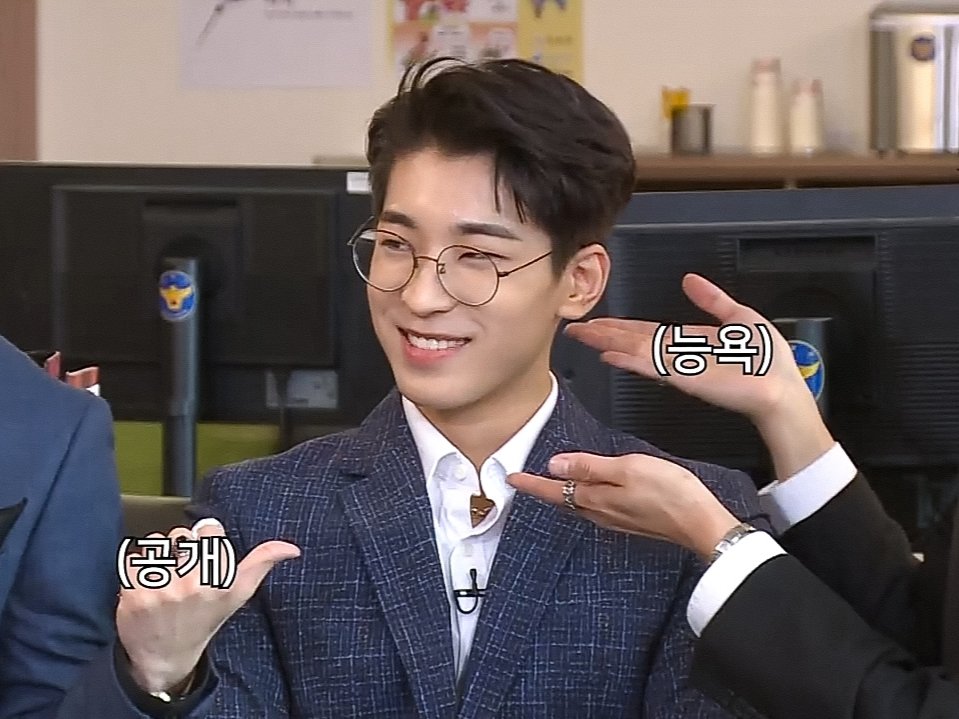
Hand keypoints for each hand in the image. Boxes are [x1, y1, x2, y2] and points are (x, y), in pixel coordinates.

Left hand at [117, 518, 299, 693]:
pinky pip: (132, 559)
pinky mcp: (133, 593)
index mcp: (219, 581)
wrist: (165, 655)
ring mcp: (161, 590)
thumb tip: (292, 549)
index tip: (204, 554)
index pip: (209, 529)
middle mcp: (192, 585)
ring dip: (156, 557)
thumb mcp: (238, 595)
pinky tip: (146, 587)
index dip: (205, 538)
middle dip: (179, 548)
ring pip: (155, 545)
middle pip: (180, 535)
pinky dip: (136, 569)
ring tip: (163, 580)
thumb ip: (261, 564)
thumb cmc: (203, 619)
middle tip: (181, 571)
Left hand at [508, 452, 739, 560]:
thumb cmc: (671, 494)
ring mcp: (616, 518)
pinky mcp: (630, 519)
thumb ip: (590, 466)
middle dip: (542, 489)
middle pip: (562, 499)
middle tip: (525, 480)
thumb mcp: (627, 468)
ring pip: (578, 503)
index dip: (530, 483)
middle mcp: (601, 512)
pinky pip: (597, 506)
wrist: (701, 523)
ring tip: (551, 482)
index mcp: (596, 498)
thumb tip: (555, 464)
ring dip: (562, 492)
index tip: (511, 479)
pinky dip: (584, 495)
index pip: (552, 490)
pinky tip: (590, 490)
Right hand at [567, 273, 809, 420]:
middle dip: (604, 333)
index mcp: (690, 342)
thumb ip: (712, 300)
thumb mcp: (740, 317)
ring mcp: (678, 366)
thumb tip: (691, 281)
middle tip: (576, 329)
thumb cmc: (769, 362)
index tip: (599, 322)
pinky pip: (651, 365)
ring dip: (607, 342)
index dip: (621, 326)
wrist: (781, 388)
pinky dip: (629, 360)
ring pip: (635, 350)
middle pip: (633, 340)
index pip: (647, 331)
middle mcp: (679, 355)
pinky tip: (609, 355)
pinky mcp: (684, 377)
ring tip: (583, 336)